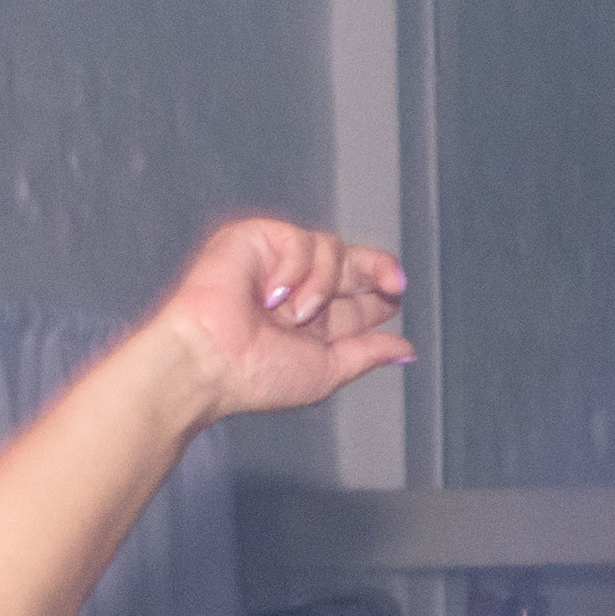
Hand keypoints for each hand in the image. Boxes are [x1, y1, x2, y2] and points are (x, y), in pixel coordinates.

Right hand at [145, 218, 410, 416]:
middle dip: (377, 269)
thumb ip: (367, 354)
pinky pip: (299, 239)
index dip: (385, 289)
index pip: (361, 295)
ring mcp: (275, 262)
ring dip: (321, 285)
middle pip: (354, 261)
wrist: (208, 363)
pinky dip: (293, 270)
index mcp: (314, 320)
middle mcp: (297, 288)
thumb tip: (406, 349)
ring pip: (332, 248)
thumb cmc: (254, 376)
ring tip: (292, 314)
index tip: (398, 291)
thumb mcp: (327, 370)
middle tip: (392, 283)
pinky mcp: (252, 239)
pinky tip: (270, 296)